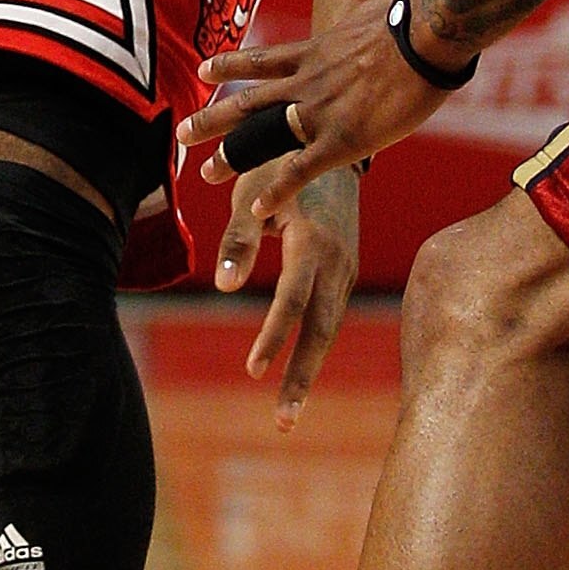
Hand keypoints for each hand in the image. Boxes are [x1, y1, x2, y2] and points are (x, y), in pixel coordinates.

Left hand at [181, 0, 438, 220]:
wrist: (428, 35)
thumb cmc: (411, 10)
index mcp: (314, 52)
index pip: (260, 61)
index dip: (229, 66)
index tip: (201, 71)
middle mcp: (305, 83)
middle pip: (247, 103)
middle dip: (212, 120)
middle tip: (181, 134)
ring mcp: (319, 112)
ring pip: (262, 138)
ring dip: (232, 158)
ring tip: (205, 176)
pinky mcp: (342, 139)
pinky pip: (300, 170)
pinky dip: (277, 191)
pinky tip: (257, 211)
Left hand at [214, 163, 358, 425]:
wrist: (324, 147)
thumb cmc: (276, 166)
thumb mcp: (250, 195)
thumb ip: (237, 241)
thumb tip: (223, 289)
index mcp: (312, 242)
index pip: (292, 300)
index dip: (273, 336)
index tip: (253, 370)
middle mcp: (336, 262)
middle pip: (320, 329)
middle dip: (301, 376)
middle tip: (282, 422)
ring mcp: (345, 270)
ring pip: (328, 330)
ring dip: (308, 372)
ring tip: (286, 415)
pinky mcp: (344, 273)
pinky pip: (330, 318)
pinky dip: (315, 349)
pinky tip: (298, 376)